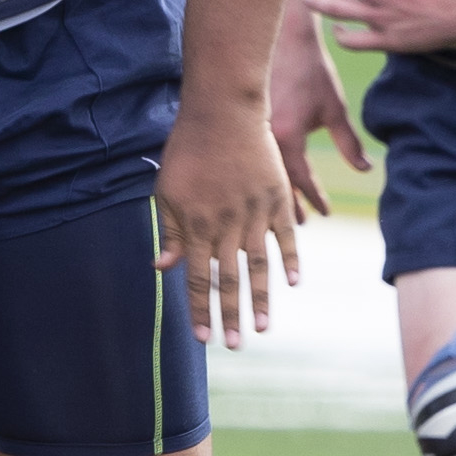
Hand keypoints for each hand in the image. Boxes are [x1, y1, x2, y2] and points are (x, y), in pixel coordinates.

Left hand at [151, 99, 305, 348]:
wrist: (222, 110)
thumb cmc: (187, 149)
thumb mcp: (166, 190)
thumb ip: (168, 231)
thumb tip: (162, 268)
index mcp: (196, 224)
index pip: (198, 277)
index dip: (200, 308)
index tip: (203, 337)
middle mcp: (226, 224)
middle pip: (229, 279)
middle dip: (230, 315)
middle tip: (234, 345)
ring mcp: (255, 212)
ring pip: (259, 265)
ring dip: (261, 299)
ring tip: (263, 328)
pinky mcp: (277, 197)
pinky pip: (286, 236)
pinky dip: (291, 260)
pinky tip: (293, 284)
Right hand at [267, 8, 366, 215]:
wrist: (282, 36)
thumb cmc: (312, 71)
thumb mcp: (334, 108)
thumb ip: (349, 142)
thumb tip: (364, 169)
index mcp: (288, 137)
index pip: (301, 180)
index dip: (315, 198)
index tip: (326, 213)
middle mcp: (264, 137)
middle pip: (273, 184)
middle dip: (286, 205)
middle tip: (299, 224)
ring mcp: (249, 129)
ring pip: (257, 172)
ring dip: (269, 191)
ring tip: (278, 210)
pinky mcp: (242, 119)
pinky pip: (247, 154)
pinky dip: (256, 170)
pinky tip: (260, 179)